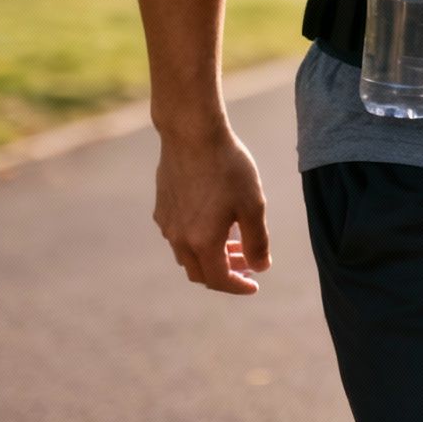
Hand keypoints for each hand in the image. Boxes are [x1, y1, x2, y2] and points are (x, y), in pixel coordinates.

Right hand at [152, 125, 271, 294]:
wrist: (192, 134)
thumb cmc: (228, 168)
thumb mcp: (253, 205)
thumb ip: (257, 241)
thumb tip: (260, 267)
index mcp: (202, 243)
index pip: (219, 280)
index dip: (238, 286)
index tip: (255, 284)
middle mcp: (179, 239)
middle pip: (200, 272)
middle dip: (226, 273)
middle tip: (248, 263)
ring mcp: (167, 223)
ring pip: (188, 255)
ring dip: (212, 256)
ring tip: (235, 242)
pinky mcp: (161, 207)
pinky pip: (178, 236)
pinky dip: (198, 240)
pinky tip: (214, 222)